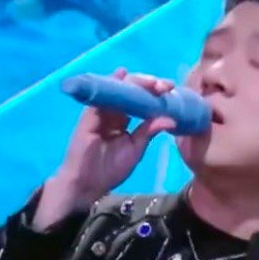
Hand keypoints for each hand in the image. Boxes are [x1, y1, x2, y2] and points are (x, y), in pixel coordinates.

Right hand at [32, 68, 175, 229]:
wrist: (87, 184)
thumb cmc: (110, 169)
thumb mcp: (135, 149)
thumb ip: (149, 131)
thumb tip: (171, 119)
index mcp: (124, 121)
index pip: (139, 101)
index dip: (154, 94)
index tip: (170, 90)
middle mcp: (113, 113)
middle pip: (129, 92)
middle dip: (148, 85)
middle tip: (165, 86)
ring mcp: (100, 113)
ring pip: (117, 90)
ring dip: (135, 83)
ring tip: (152, 82)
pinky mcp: (89, 116)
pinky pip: (100, 97)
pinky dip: (110, 84)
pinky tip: (121, 75)